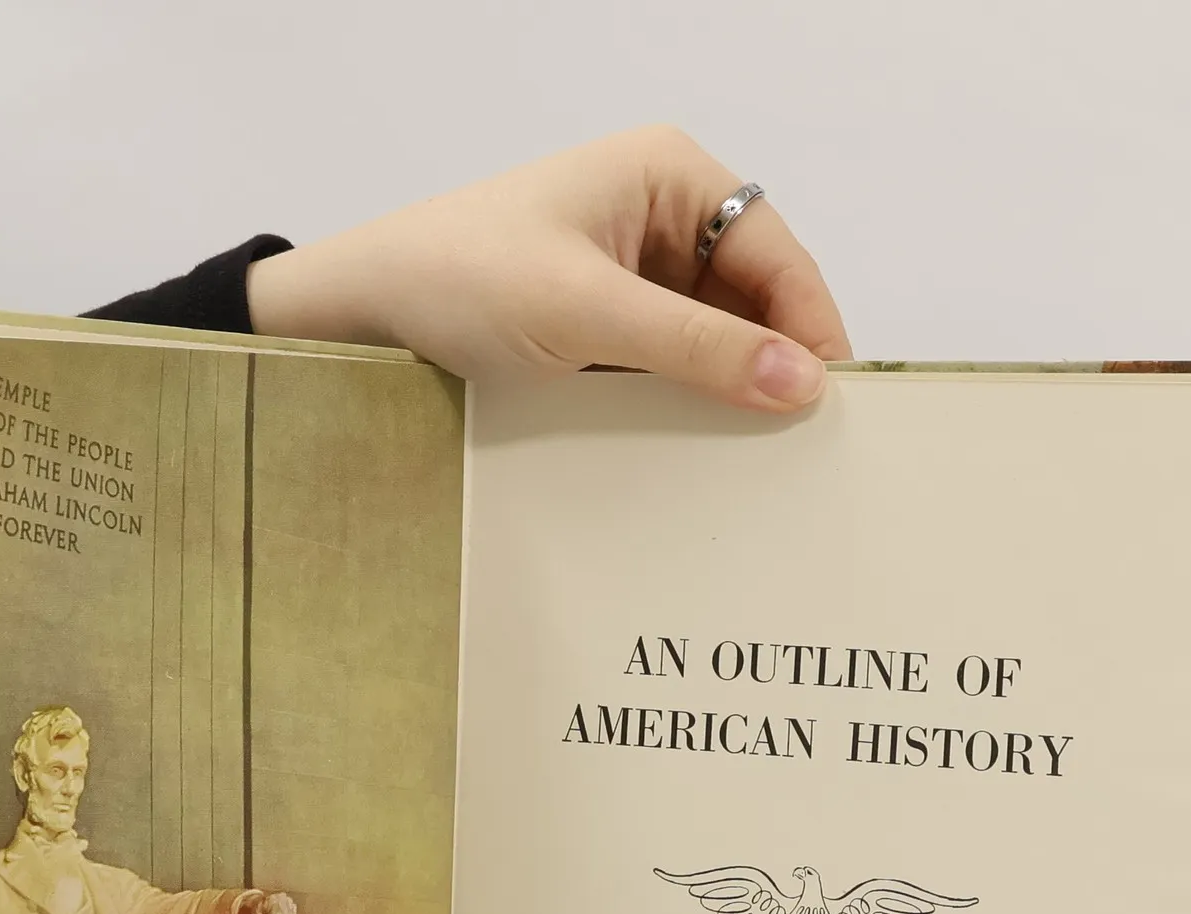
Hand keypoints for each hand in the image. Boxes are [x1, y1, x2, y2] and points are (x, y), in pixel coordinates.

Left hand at [248, 126, 850, 413]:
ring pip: (711, 340)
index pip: (776, 254)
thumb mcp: (585, 314)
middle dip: (771, 365)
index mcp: (668, 175)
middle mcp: (659, 216)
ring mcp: (629, 274)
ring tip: (747, 460)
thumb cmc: (458, 279)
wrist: (359, 314)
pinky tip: (690, 450)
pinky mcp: (600, 327)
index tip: (831, 406)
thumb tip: (800, 382)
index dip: (810, 328)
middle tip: (797, 448)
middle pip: (751, 300)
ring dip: (724, 393)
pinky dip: (681, 405)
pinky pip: (666, 367)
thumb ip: (697, 348)